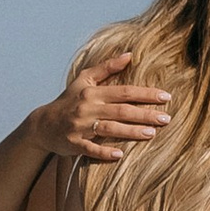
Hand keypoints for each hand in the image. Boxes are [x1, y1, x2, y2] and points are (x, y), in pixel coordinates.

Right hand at [40, 53, 172, 167]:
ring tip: (151, 134)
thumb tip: (130, 55)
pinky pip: (90, 149)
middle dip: (145, 114)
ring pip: (108, 128)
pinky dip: (104, 152)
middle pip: (120, 110)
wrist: (43, 124)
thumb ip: (107, 68)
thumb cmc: (69, 100)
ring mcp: (79, 126)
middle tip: (166, 119)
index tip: (166, 97)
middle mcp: (87, 108)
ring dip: (130, 131)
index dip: (145, 94)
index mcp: (92, 92)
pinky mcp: (73, 143)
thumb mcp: (84, 79)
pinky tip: (120, 156)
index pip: (124, 91)